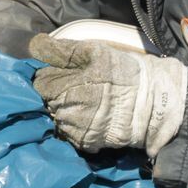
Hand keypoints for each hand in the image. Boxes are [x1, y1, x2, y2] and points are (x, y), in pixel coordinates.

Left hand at [29, 34, 186, 156]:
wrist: (151, 102)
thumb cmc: (122, 71)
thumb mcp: (94, 51)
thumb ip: (61, 50)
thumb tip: (35, 45)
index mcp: (64, 84)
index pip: (39, 82)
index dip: (46, 76)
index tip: (57, 74)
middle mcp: (65, 108)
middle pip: (45, 101)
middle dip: (52, 94)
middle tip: (70, 88)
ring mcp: (73, 127)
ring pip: (55, 118)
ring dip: (61, 110)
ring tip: (79, 102)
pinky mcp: (84, 141)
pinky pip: (68, 133)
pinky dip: (73, 125)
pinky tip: (86, 116)